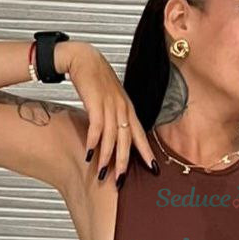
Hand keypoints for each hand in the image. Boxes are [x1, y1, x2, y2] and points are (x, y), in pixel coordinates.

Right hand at [59, 42, 155, 179]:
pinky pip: (97, 126)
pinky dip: (93, 141)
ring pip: (112, 136)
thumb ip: (116, 116)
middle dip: (125, 162)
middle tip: (121, 180)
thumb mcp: (112, 99)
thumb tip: (116, 135)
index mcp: (128, 108)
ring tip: (102, 172)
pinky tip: (90, 153)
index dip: (147, 153)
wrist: (84, 59)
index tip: (154, 169)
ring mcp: (110, 105)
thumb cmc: (97, 80)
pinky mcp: (95, 102)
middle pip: (127, 140)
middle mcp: (122, 108)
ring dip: (106, 156)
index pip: (140, 134)